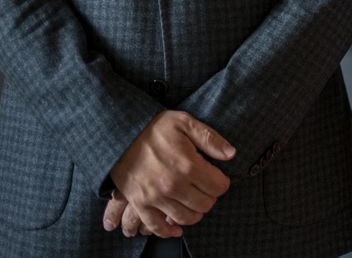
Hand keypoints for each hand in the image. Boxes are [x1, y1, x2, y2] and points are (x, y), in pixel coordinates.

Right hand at [105, 111, 234, 236]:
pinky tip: (177, 227)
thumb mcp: (184, 122)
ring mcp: (156, 197)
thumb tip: (231, 154)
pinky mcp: (141, 203)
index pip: (218, 186)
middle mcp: (174, 185)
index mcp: (188, 165)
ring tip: (194, 202)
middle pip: (205, 204)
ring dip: (195, 213)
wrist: (120, 135)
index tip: (217, 177)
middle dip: (210, 196)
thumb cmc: (153, 128)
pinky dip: (169, 230)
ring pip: (186, 217)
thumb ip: (210, 138)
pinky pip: (158, 226)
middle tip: (205, 188)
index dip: (222, 182)